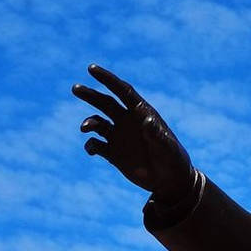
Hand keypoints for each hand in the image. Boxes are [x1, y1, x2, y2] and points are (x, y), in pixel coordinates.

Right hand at [73, 64, 194, 199]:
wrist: (171, 181)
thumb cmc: (174, 161)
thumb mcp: (167, 148)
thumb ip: (157, 135)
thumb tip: (147, 120)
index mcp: (142, 114)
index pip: (123, 91)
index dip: (108, 79)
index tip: (91, 69)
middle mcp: (128, 122)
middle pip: (105, 103)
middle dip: (90, 95)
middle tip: (75, 88)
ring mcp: (119, 137)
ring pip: (97, 123)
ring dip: (89, 123)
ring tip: (85, 128)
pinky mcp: (113, 154)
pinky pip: (95, 145)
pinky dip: (90, 146)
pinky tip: (92, 150)